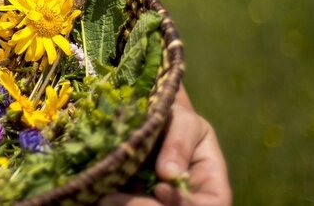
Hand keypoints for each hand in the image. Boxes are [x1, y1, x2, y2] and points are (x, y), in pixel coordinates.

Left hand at [100, 96, 230, 205]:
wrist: (147, 117)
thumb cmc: (174, 117)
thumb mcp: (182, 121)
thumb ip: (180, 143)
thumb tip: (169, 175)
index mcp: (212, 184)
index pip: (214, 204)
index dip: (188, 204)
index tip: (160, 189)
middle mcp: (189, 200)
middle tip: (118, 198)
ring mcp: (161, 203)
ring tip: (104, 196)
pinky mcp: (136, 202)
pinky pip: (128, 204)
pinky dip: (115, 201)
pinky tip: (100, 194)